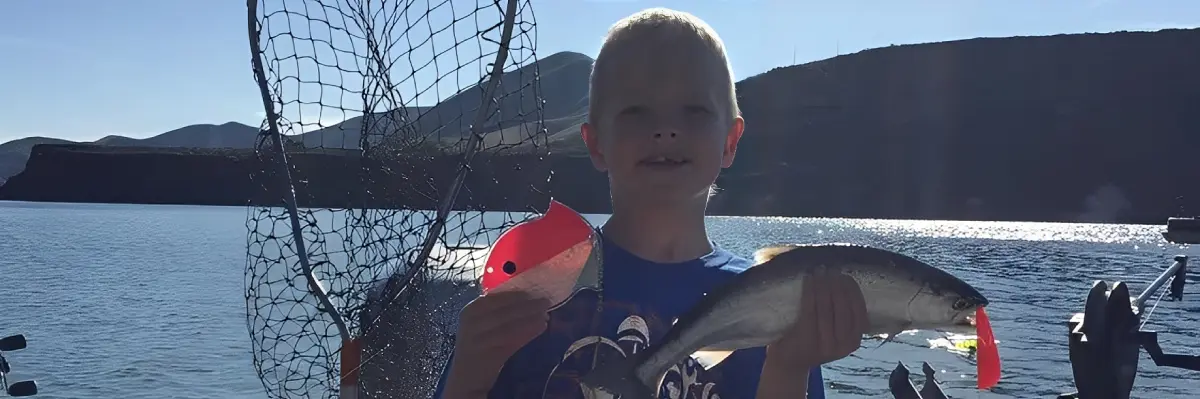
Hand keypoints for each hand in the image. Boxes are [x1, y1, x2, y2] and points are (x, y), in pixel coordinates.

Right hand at [442, 290, 549, 398]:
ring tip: (546, 314)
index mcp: (471, 310)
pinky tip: (541, 327)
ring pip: (510, 324)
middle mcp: (472, 322)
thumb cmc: (479, 345)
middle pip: (505, 310)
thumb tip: (528, 297)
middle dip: (528, 304)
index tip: (535, 289)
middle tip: (546, 301)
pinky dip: (528, 332)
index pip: (497, 297)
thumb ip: (499, 311)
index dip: (518, 293)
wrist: (467, 376)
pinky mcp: (487, 353)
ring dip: (531, 318)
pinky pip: (512, 340)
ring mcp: (478, 338)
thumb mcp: (482, 324)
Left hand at [756, 267, 868, 397]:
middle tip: (831, 269)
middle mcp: (844, 346)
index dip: (853, 291)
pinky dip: (810, 292)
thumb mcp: (834, 333)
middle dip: (838, 285)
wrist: (788, 363)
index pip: (859, 311)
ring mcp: (826, 346)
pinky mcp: (807, 340)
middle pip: (843, 309)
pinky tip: (809, 279)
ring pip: (827, 308)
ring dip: (823, 286)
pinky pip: (810, 310)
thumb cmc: (811, 340)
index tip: (846, 276)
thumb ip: (844, 315)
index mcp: (854, 342)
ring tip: (820, 270)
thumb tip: (847, 280)